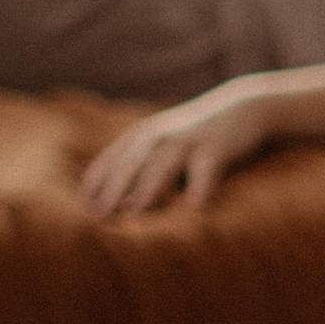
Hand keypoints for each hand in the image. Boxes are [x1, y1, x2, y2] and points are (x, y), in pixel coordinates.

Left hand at [80, 79, 283, 216]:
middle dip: (112, 188)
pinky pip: (205, 169)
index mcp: (140, 137)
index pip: (108, 162)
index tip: (81, 211)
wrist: (243, 108)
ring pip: (162, 165)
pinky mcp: (215, 148)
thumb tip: (118, 206)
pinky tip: (196, 206)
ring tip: (136, 210)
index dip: (93, 185)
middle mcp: (157, 136)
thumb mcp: (162, 146)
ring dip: (148, 187)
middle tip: (97, 215)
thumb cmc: (197, 137)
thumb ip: (139, 169)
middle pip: (129, 164)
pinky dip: (200, 186)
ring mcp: (186, 141)